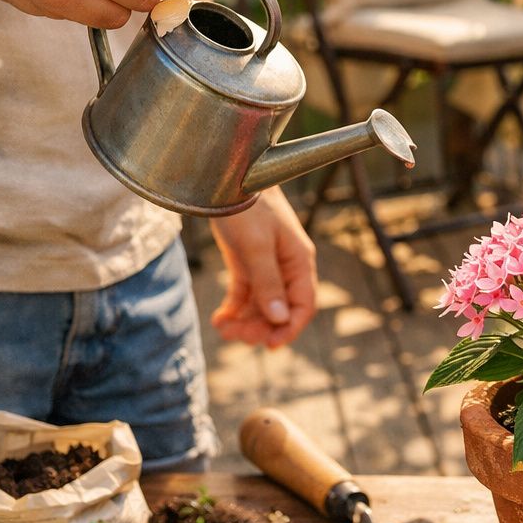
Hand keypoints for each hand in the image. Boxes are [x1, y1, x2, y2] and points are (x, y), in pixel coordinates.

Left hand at [208, 188, 317, 348]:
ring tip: (222, 328)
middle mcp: (285, 266)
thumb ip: (268, 282)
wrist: (226, 176)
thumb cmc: (246, 206)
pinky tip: (219, 319)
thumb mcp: (256, 246)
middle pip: (280, 309)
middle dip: (260, 327)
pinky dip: (234, 309)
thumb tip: (278, 319)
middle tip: (235, 337)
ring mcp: (266, 265)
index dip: (289, 328)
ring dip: (245, 321)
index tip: (269, 346)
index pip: (303, 304)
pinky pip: (245, 294)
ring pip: (261, 304)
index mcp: (298, 261)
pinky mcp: (247, 262)